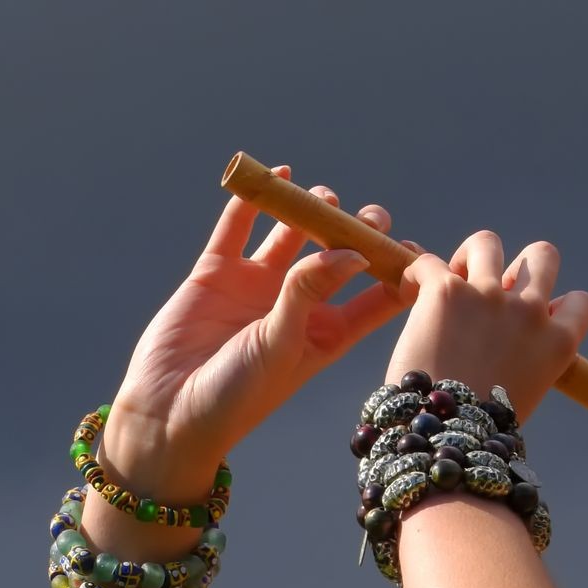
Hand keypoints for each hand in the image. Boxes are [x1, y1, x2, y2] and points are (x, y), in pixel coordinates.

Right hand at [106, 171, 414, 493]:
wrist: (171, 411)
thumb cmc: (238, 395)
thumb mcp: (282, 345)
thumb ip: (309, 294)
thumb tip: (352, 252)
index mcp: (326, 335)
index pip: (374, 299)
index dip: (396, 273)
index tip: (417, 250)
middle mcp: (297, 307)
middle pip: (336, 258)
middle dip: (356, 233)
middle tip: (372, 216)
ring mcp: (256, 287)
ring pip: (291, 236)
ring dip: (309, 212)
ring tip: (324, 198)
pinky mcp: (217, 273)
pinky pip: (238, 228)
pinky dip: (255, 201)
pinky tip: (279, 176)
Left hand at [387, 232, 587, 424]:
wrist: (444, 437)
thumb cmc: (479, 431)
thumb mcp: (524, 396)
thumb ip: (527, 359)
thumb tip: (510, 339)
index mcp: (557, 344)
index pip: (580, 303)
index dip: (556, 305)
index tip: (532, 320)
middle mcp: (529, 312)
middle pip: (543, 255)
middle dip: (519, 266)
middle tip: (491, 291)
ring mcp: (489, 297)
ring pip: (486, 243)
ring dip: (468, 258)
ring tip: (449, 283)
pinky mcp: (446, 292)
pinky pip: (427, 261)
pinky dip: (415, 275)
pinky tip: (408, 294)